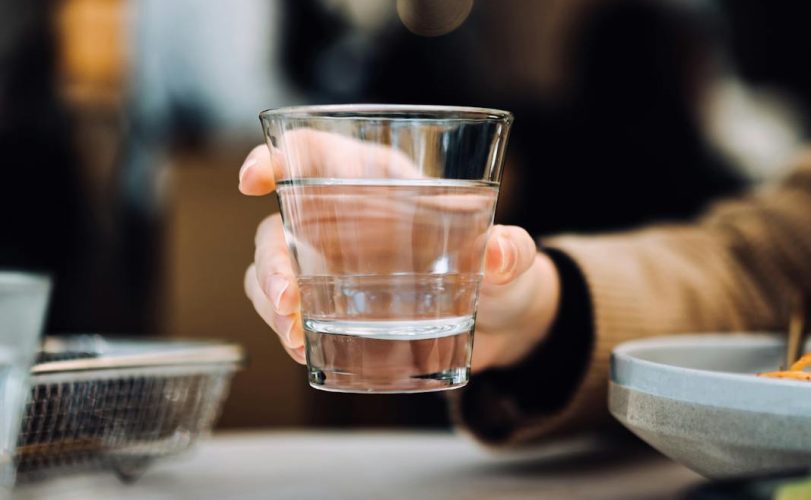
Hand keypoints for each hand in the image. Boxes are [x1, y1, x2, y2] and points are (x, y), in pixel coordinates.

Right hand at [239, 130, 559, 370]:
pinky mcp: (334, 305)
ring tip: (296, 336)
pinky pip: (287, 310)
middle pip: (281, 223)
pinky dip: (284, 328)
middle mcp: (345, 218)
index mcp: (383, 182)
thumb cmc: (502, 273)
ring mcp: (334, 264)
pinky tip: (304, 349)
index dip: (277, 156)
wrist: (504, 326)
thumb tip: (500, 252)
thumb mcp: (513, 262)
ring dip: (271, 301)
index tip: (254, 179)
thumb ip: (513, 252)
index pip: (316, 153)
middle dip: (271, 259)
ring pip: (273, 269)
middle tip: (288, 299)